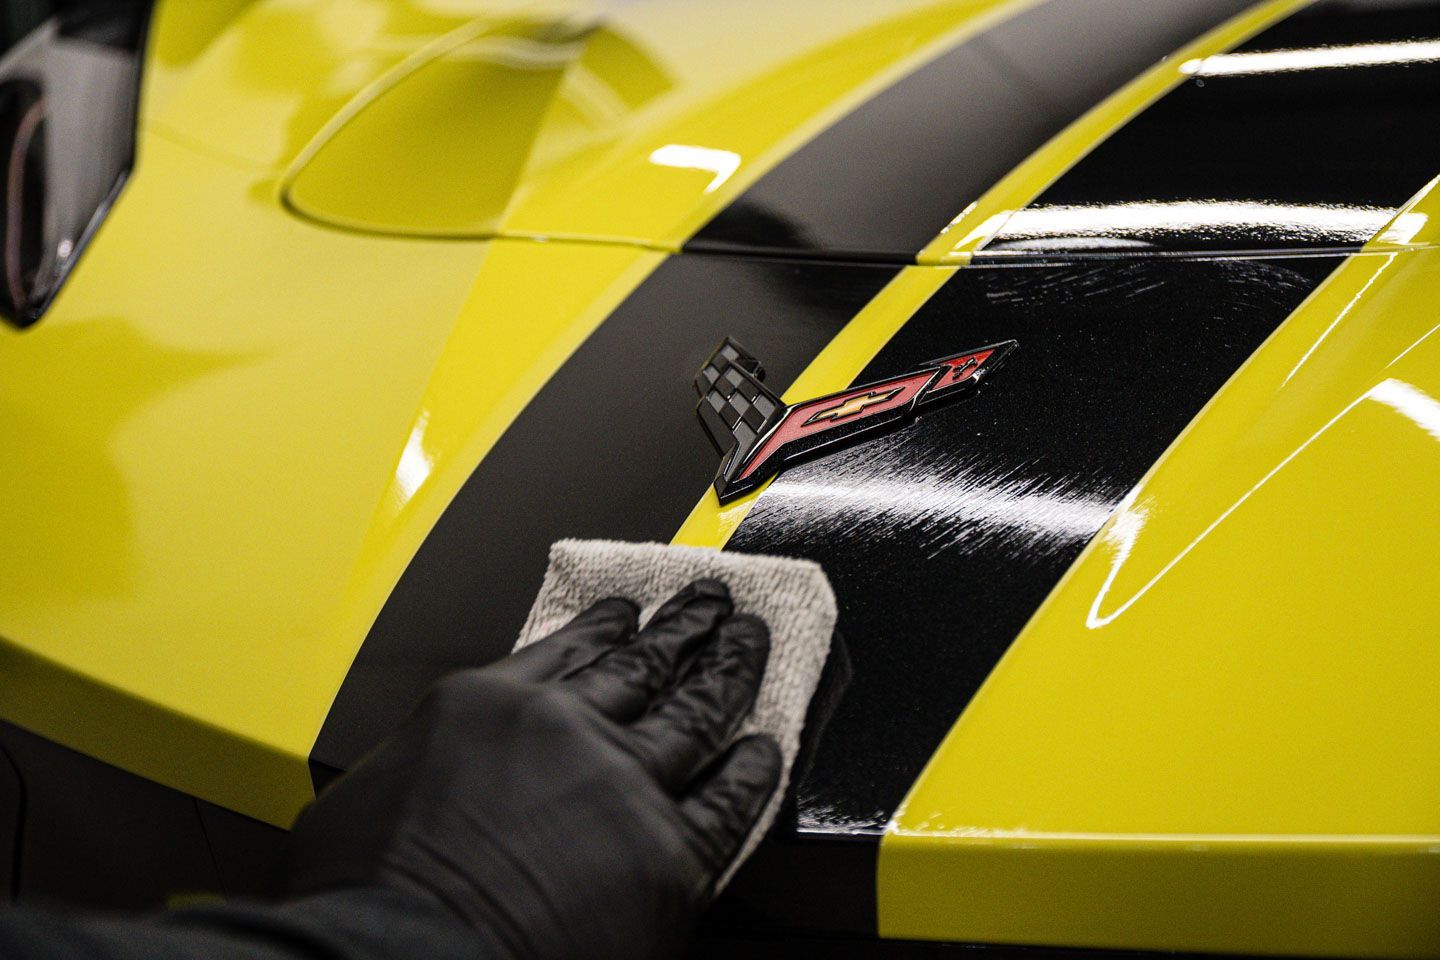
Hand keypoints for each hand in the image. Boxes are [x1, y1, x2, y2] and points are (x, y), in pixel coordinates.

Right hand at [284, 580, 780, 959]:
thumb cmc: (370, 896)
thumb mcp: (363, 794)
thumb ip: (419, 762)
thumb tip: (425, 774)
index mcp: (488, 707)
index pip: (568, 650)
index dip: (608, 625)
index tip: (629, 610)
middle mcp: (566, 731)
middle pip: (645, 664)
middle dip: (685, 628)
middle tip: (713, 601)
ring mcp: (624, 786)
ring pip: (696, 710)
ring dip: (729, 670)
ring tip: (749, 641)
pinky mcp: (669, 854)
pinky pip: (729, 801)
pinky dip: (753, 772)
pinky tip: (765, 750)